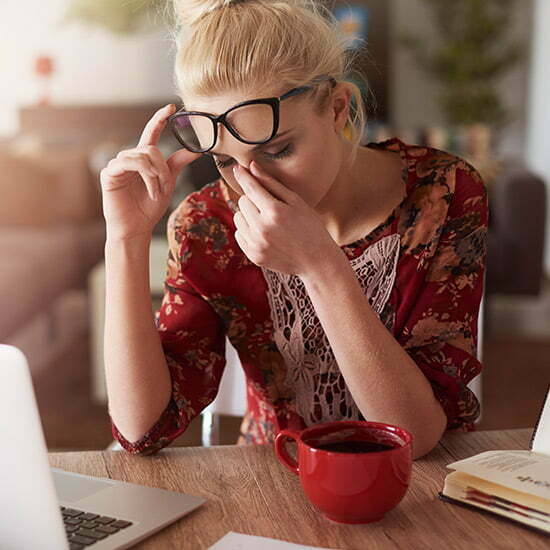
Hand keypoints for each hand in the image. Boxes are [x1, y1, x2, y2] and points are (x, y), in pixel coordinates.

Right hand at [99, 104, 201, 241]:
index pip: (151, 133)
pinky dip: (146, 177)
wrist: (137, 228)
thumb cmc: (149, 207)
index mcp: (143, 159)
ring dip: (155, 175)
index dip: (160, 119)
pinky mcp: (109, 173)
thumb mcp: (168, 182)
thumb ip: (178, 163)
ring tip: (157, 192)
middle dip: (163, 168)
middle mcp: (129, 158)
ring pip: (142, 155)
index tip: (171, 107)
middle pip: (151, 149)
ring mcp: (117, 164)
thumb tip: (196, 149)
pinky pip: (130, 164)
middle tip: (165, 186)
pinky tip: (150, 192)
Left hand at [231, 160, 340, 276]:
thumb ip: (272, 184)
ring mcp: (256, 243)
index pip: (250, 187)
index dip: (243, 176)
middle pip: (242, 201)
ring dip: (248, 215)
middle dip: (252, 199)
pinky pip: (239, 234)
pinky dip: (247, 230)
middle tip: (269, 205)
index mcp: (275, 211)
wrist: (316, 261)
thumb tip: (251, 167)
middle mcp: (262, 228)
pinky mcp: (253, 255)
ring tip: (267, 220)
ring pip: (238, 217)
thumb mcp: (296, 202)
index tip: (238, 168)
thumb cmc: (310, 227)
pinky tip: (264, 233)